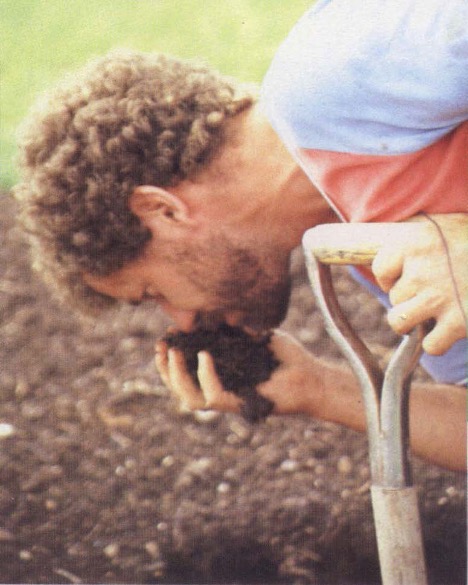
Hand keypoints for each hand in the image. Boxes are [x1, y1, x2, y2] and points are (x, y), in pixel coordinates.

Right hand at [155, 329, 322, 416]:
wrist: (311, 377)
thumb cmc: (286, 357)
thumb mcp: (254, 335)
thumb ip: (232, 328)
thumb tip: (208, 313)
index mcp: (220, 375)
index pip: (185, 372)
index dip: (170, 357)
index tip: (166, 336)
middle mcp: (221, 389)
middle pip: (180, 388)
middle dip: (165, 369)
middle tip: (161, 347)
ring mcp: (230, 398)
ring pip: (190, 398)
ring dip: (176, 377)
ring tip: (173, 354)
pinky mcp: (240, 404)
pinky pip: (214, 396)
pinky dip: (206, 376)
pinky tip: (204, 356)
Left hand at [372, 214, 467, 354]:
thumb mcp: (446, 225)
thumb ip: (417, 236)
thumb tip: (391, 258)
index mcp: (417, 241)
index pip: (381, 267)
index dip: (389, 275)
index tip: (402, 276)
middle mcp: (423, 269)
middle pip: (394, 296)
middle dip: (409, 297)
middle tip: (432, 292)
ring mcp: (439, 297)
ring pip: (398, 321)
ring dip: (412, 321)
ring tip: (429, 314)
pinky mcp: (459, 322)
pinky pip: (430, 345)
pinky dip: (438, 342)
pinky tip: (450, 329)